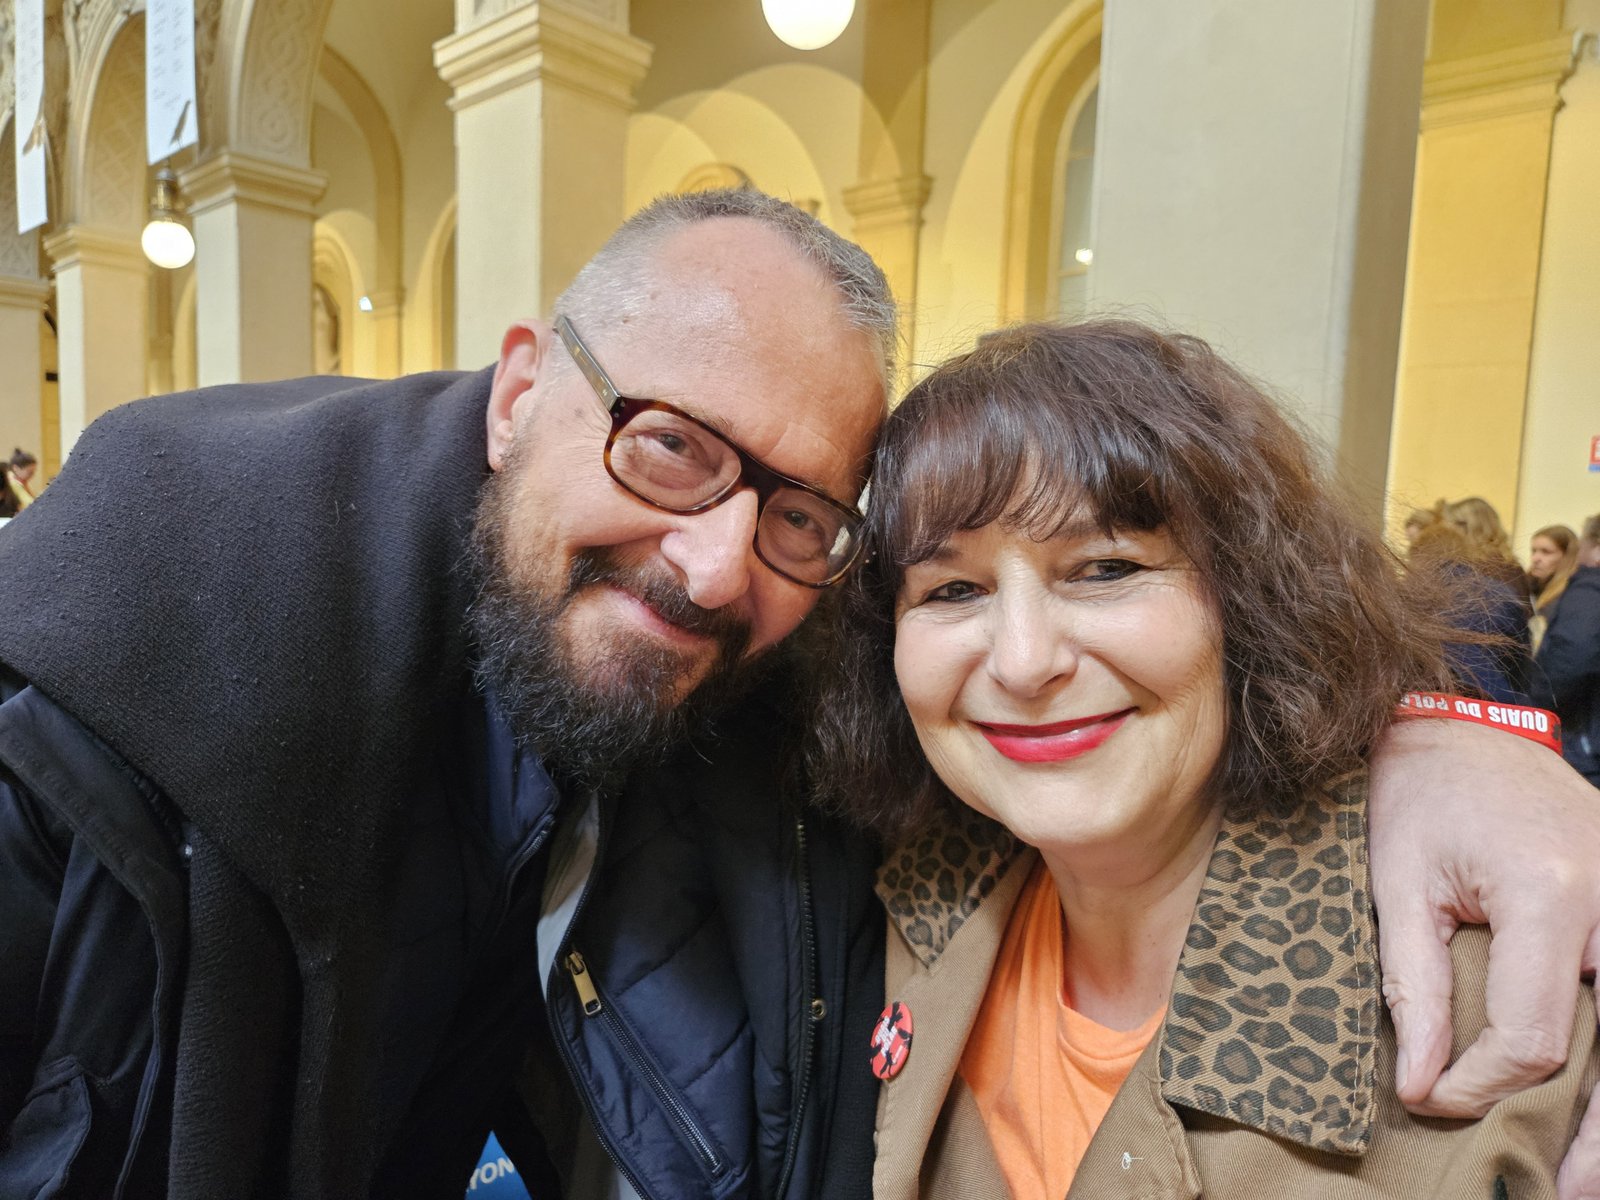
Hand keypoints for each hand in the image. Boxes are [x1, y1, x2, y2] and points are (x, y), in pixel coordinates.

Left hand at [1366, 717, 1599, 1196]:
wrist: (1462, 730)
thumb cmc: (1419, 797)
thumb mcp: (1397, 883)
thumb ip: (1415, 986)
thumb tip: (1423, 1083)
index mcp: (1549, 892)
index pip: (1532, 1033)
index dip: (1482, 1083)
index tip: (1430, 1101)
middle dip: (1598, 1133)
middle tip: (1567, 1194)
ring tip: (1593, 1171)